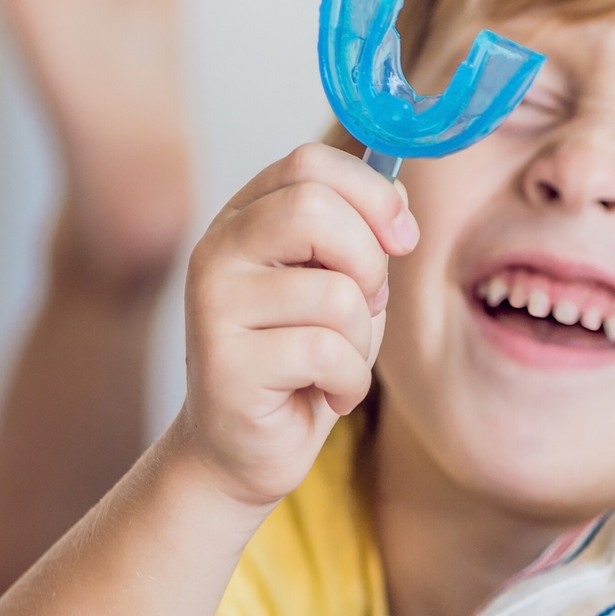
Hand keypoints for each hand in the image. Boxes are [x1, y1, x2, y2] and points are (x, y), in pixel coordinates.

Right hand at [179, 143, 418, 505]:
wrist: (244, 451)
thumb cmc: (303, 359)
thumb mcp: (343, 283)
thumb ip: (362, 235)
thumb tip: (399, 196)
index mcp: (247, 217)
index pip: (309, 163)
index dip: (372, 193)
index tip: (402, 238)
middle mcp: (218, 249)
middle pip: (313, 208)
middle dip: (368, 261)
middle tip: (367, 302)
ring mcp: (212, 303)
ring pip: (334, 291)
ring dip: (362, 337)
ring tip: (340, 362)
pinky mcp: (223, 363)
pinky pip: (326, 352)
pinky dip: (350, 380)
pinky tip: (329, 395)